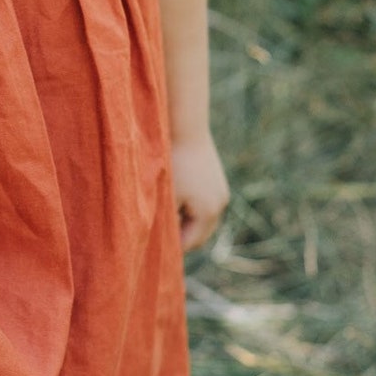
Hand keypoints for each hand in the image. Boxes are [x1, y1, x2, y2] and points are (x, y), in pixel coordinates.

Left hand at [169, 132, 228, 250]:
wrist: (185, 127)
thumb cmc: (171, 162)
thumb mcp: (165, 195)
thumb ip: (165, 220)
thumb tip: (159, 240)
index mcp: (208, 212)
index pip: (190, 242)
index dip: (172, 248)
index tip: (154, 249)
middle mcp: (220, 204)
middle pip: (200, 233)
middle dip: (182, 237)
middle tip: (159, 238)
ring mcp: (221, 191)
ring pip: (203, 218)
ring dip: (186, 221)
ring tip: (165, 217)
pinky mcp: (217, 179)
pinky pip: (205, 203)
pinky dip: (191, 207)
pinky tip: (174, 199)